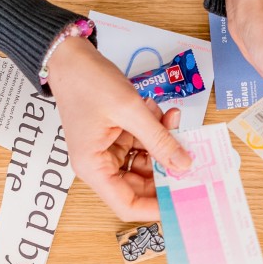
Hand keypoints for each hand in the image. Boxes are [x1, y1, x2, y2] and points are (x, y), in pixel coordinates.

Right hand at [48, 35, 195, 221]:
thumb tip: (184, 165)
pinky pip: (143, 142)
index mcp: (93, 168)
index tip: (183, 201)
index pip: (127, 205)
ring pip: (147, 161)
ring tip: (171, 118)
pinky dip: (156, 129)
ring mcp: (109, 151)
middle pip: (142, 184)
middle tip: (191, 156)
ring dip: (163, 142)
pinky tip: (160, 111)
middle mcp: (100, 165)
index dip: (156, 208)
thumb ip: (159, 139)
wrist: (70, 55)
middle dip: (167, 168)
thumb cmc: (87, 82)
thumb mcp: (129, 109)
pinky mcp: (117, 137)